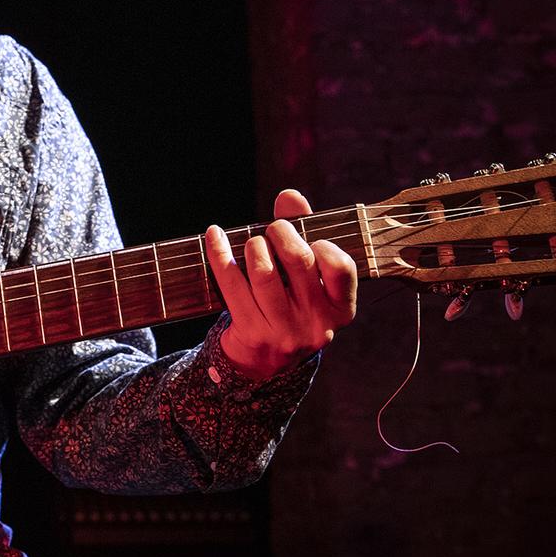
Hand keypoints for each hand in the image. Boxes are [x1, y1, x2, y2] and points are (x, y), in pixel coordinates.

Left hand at [202, 189, 358, 380]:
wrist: (263, 360)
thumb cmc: (289, 303)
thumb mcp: (305, 277)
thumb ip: (304, 233)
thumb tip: (290, 196)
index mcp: (340, 309)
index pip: (341, 268)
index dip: (323, 245)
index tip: (310, 239)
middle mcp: (317, 324)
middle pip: (299, 261)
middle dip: (282, 233)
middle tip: (273, 230)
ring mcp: (284, 332)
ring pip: (263, 273)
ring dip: (254, 246)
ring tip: (253, 243)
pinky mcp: (252, 333)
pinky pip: (231, 284)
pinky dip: (220, 253)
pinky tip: (214, 235)